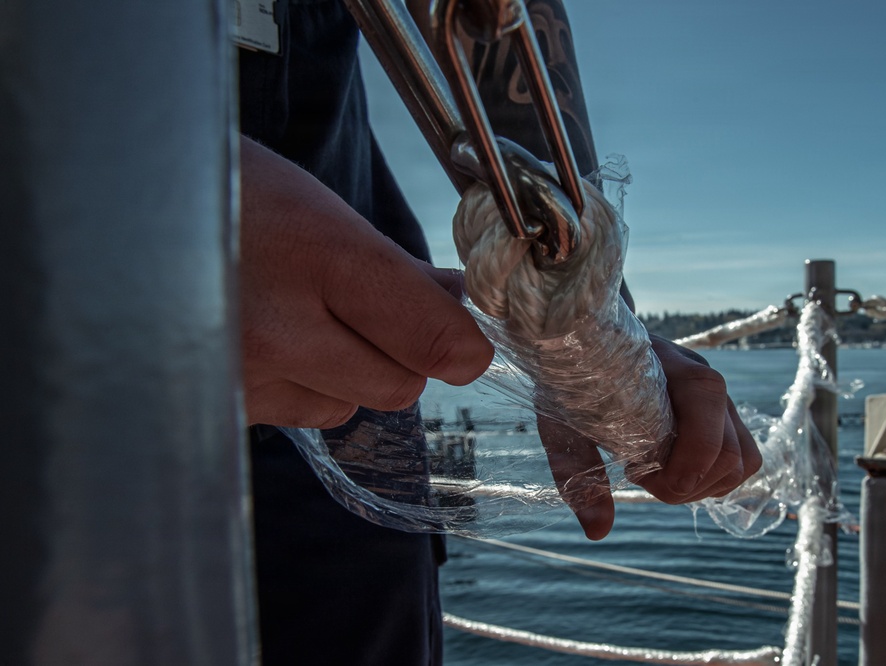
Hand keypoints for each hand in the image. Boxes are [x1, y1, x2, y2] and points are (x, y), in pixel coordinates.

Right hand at [239, 137, 493, 426]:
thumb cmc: (232, 197)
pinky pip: (301, 414)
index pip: (430, 336)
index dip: (462, 344)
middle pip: (398, 385)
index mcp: (320, 255)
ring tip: (298, 318)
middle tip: (367, 314)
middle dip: (399, 355)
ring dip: (344, 374)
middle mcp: (279, 326)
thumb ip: (394, 271)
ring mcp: (243, 376)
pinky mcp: (220, 407)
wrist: (125, 210)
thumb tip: (457, 308)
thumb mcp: (319, 211)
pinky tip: (265, 340)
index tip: (466, 342)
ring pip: (349, 406)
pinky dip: (300, 387)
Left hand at [539, 335, 761, 539]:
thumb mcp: (562, 421)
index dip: (689, 456)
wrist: (590, 341)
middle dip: (687, 484)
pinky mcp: (724, 419)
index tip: (637, 476)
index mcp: (669, 365)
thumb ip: (576, 470)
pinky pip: (744, 461)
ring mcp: (721, 400)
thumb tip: (597, 531)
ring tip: (658, 475)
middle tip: (640, 475)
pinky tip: (675, 474)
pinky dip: (715, 481)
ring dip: (703, 486)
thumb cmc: (574, 381)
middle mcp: (705, 379)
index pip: (707, 401)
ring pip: (744, 461)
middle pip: (731, 450)